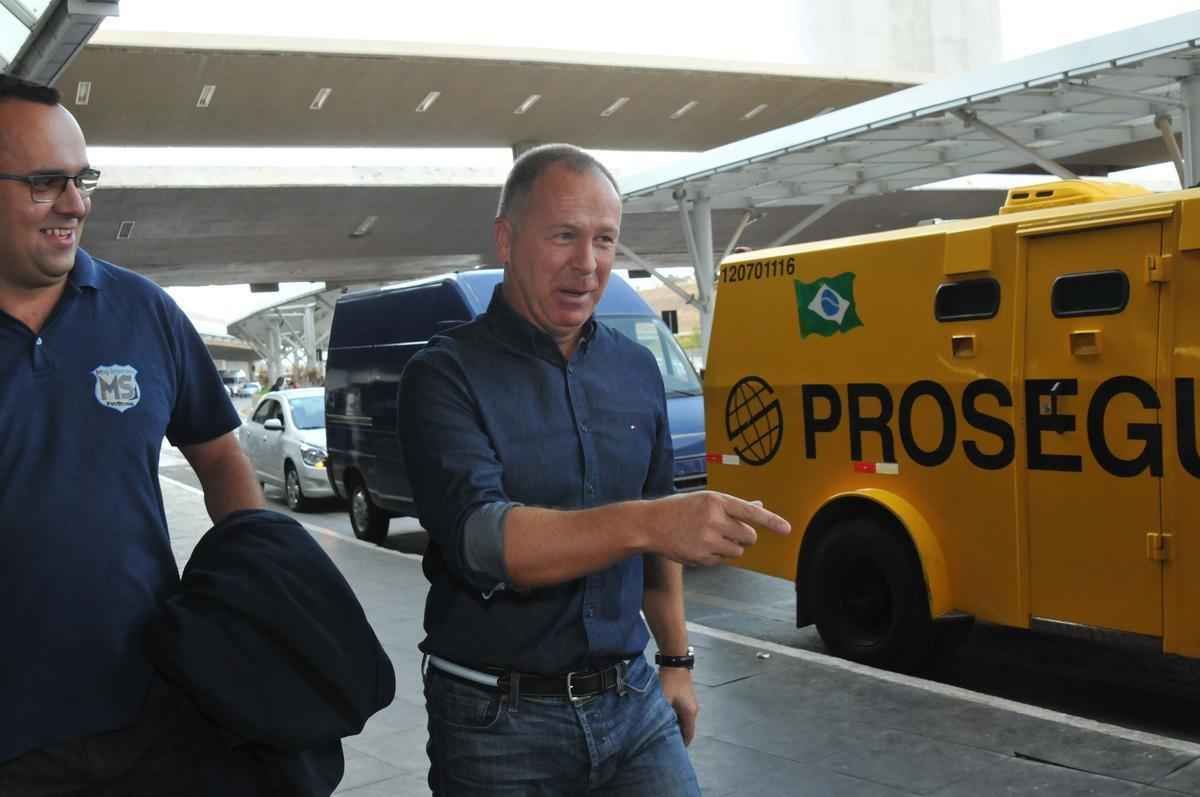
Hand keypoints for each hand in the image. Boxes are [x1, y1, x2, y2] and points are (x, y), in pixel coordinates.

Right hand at [648, 491, 790, 566]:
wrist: (649, 524)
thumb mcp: (705, 500)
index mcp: (715, 501)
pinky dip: (716, 556)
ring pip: (738, 551)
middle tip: (730, 531)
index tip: (787, 529)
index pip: (750, 512)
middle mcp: (713, 520)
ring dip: (731, 547)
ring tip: (710, 537)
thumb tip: (758, 504)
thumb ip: (733, 505)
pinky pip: (722, 560)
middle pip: (749, 536)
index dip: (771, 521)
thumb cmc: (679, 509)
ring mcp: (707, 540)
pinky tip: (699, 545)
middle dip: (745, 536)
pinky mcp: (701, 557)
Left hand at [657, 666, 698, 745]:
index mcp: (690, 713)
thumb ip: (661, 715)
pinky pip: (682, 712)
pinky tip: (664, 716)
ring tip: (661, 730)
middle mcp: (694, 710)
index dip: (681, 744)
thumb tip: (653, 729)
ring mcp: (691, 702)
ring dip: (675, 725)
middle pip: (686, 728)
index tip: (670, 750)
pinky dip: (675, 717)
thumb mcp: (663, 700)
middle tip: (663, 741)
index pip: (688, 735)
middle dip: (676, 735)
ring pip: (683, 720)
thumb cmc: (669, 682)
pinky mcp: (686, 696)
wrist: (675, 661)